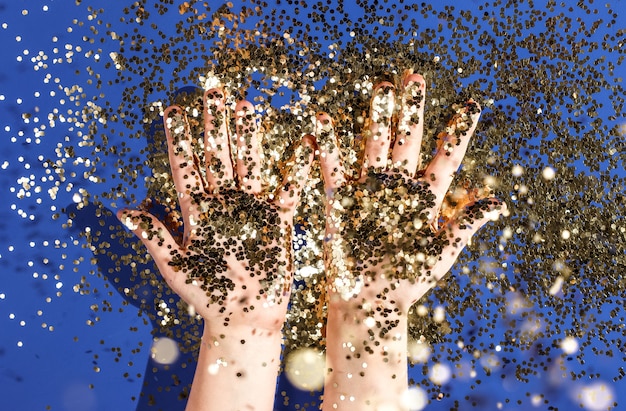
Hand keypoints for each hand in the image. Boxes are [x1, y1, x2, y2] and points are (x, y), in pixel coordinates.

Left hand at [119, 88, 313, 331]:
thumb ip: (156, 237)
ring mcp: (252, 209)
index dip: (180, 140)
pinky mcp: (279, 220)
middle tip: (213, 91)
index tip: (174, 111)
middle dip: (214, 125)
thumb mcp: (176, 267)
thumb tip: (124, 211)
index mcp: (197, 212)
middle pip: (218, 156)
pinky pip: (288, 190)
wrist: (245, 317)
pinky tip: (303, 145)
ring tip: (244, 106)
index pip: (186, 168)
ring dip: (247, 136)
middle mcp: (224, 203)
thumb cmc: (207, 296)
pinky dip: (296, 169)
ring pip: (249, 164)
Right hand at [317, 74, 504, 313]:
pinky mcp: (340, 199)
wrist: (368, 303)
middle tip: (414, 78)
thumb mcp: (440, 254)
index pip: (445, 158)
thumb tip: (498, 203)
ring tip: (381, 88)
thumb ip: (464, 225)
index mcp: (426, 199)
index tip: (471, 104)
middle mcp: (398, 187)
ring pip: (373, 145)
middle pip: (407, 140)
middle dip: (411, 110)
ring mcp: (369, 190)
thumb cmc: (407, 283)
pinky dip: (327, 147)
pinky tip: (322, 122)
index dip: (457, 132)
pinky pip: (333, 167)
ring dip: (376, 117)